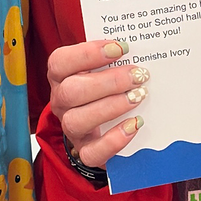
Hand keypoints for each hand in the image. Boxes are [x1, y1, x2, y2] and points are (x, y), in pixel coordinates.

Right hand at [46, 37, 147, 169]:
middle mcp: (61, 102)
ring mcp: (70, 128)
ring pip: (78, 120)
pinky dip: (114, 140)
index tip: (120, 48)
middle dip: (109, 82)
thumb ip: (113, 59)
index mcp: (61, 76)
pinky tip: (134, 125)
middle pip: (71, 91)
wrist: (104, 126)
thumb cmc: (105, 88)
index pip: (60, 62)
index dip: (88, 53)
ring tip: (138, 97)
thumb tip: (141, 48)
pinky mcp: (85, 151)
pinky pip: (92, 152)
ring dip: (111, 107)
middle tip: (138, 75)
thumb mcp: (103, 69)